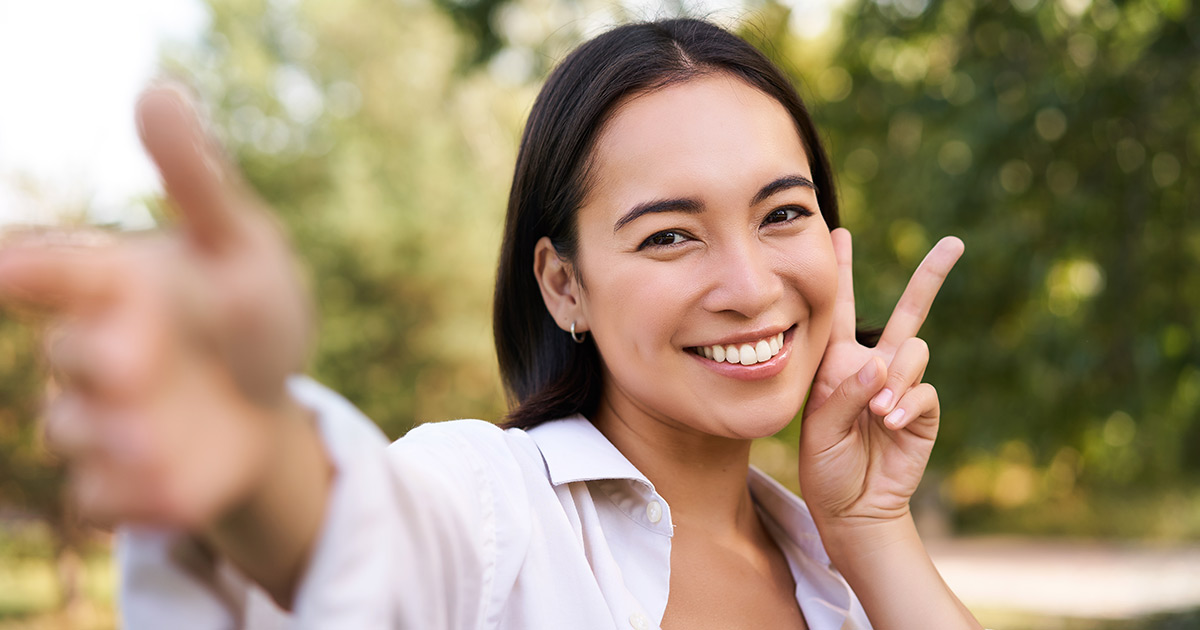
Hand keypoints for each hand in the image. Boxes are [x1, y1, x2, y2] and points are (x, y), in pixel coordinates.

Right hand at [0, 85, 313, 528]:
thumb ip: (198, 181)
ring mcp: (104, 419)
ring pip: (79, 432)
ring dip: (117, 439)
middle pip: (74, 358)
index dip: (32, 271)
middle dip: (101, 362)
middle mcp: (96, 351)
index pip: (57, 272)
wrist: (272, 393)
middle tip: (139, 366)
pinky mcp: (124, 480)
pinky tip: (181, 496)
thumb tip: (156, 89)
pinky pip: (106, 497)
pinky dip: (135, 501)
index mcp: (117, 285)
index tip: (13, 269)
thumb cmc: (248, 308)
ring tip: (165, 441)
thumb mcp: (241, 243)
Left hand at [798, 227, 961, 523]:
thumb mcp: (820, 425)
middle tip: (953, 244)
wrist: (853, 505)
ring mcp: (903, 386)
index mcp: (838, 361)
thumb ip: (847, 390)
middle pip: (908, 312)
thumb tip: (885, 363)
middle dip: (930, 277)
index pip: (839, 309)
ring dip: (895, 380)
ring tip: (876, 414)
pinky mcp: (923, 410)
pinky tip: (890, 422)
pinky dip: (907, 404)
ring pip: (914, 352)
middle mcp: (874, 365)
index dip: (842, 271)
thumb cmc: (825, 463)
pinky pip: (924, 390)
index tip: (839, 232)